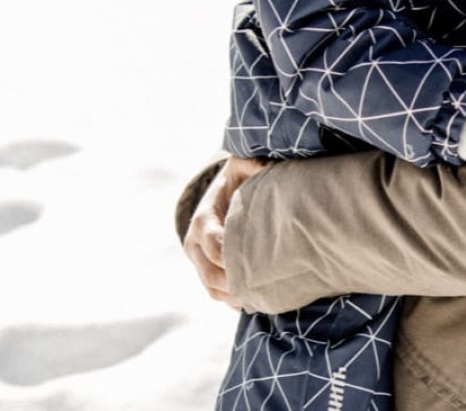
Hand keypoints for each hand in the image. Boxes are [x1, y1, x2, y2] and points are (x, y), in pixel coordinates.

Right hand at [184, 155, 268, 308]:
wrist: (223, 190)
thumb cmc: (238, 176)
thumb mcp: (243, 164)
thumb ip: (253, 163)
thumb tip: (266, 166)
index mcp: (203, 220)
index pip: (216, 249)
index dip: (237, 260)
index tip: (266, 263)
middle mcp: (195, 244)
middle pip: (212, 276)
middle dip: (238, 285)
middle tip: (270, 290)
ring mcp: (198, 260)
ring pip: (213, 289)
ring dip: (236, 297)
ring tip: (265, 299)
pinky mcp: (205, 270)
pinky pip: (216, 294)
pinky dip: (234, 301)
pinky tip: (256, 301)